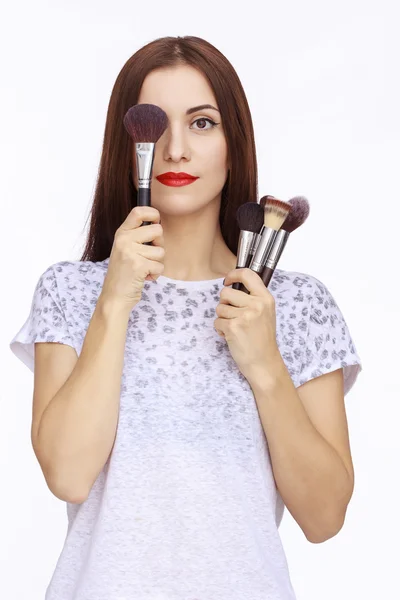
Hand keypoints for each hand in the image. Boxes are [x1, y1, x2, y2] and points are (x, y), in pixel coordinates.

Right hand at [100, 206, 164, 310]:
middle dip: (159, 244)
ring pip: (161, 251)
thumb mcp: (125, 249)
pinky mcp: (138, 266)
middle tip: (149, 256)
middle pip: (158, 230)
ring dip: (157, 263)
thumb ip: (137, 236)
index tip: (156, 221)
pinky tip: (144, 277)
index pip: (138, 211)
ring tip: (143, 269)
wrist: (114, 297)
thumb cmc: (124, 273)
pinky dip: (155, 274)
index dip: (153, 213)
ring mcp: (130, 252)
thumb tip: (158, 223)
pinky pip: (160, 266)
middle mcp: (124, 240)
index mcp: (121, 233)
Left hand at [214, 268, 281, 384]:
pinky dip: (221, 330)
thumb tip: (233, 285)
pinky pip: (217, 322)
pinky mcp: (233, 327)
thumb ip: (253, 298)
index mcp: (265, 298)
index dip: (233, 274)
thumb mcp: (265, 313)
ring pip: (219, 308)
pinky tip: (232, 337)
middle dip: (225, 305)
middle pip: (226, 293)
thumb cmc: (262, 339)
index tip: (227, 281)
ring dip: (223, 319)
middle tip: (234, 317)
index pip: (247, 274)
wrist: (264, 362)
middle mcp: (256, 305)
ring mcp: (245, 316)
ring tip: (235, 328)